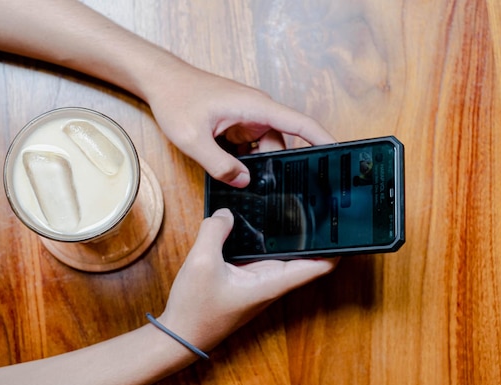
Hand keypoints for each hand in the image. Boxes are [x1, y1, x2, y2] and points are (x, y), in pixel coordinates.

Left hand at [146, 66, 336, 186]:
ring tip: (235, 174)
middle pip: (281, 144)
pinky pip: (250, 146)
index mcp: (255, 107)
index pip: (299, 123)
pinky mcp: (238, 124)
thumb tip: (243, 182)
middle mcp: (257, 111)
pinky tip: (229, 167)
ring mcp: (248, 118)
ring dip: (254, 164)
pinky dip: (243, 159)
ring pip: (265, 148)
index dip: (322, 139)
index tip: (339, 154)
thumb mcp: (192, 138)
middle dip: (274, 166)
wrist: (161, 81)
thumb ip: (219, 164)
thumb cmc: (176, 98)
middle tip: (264, 188)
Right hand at [158, 208, 338, 351]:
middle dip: (313, 233)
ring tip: (292, 206)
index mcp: (272, 282)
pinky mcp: (246, 281)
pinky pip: (261, 256)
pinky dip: (263, 241)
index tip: (344, 226)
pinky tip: (255, 223)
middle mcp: (271, 282)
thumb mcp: (201, 263)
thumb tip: (227, 213)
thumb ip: (215, 231)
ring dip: (288, 236)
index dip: (338, 247)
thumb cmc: (195, 310)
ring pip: (283, 255)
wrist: (180, 336)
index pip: (319, 266)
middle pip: (305, 256)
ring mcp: (259, 282)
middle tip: (318, 204)